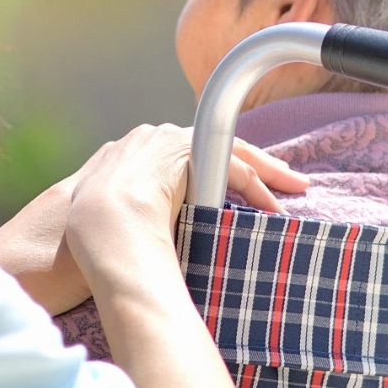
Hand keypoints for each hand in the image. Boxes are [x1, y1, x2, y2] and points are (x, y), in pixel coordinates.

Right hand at [61, 126, 306, 303]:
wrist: (100, 222)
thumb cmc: (96, 235)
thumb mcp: (108, 222)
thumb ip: (127, 222)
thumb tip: (141, 249)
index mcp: (128, 154)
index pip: (180, 158)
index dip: (206, 170)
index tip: (225, 186)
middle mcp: (150, 137)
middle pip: (210, 146)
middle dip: (247, 163)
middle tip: (277, 178)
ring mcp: (170, 139)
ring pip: (229, 151)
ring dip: (264, 173)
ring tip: (291, 188)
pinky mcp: (193, 150)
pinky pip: (236, 168)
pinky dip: (259, 188)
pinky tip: (275, 207)